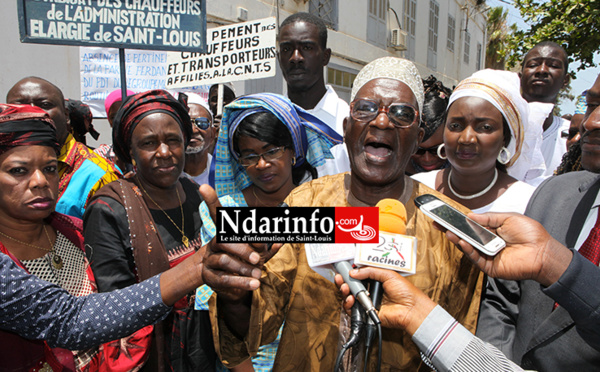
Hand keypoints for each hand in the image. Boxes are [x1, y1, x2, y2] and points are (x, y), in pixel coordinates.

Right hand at [199, 185, 281, 300]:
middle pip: (225, 241)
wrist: (227, 287)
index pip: (217, 216)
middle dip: (243, 249)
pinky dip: (241, 282)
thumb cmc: (244, 264)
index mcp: (226, 234)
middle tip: (258, 259)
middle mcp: (215, 244)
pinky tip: (254, 284)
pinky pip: (224, 279)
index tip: (204, 186)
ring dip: (243, 268)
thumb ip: (267, 248)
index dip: (210, 201)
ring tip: (258, 275)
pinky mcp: (209, 277)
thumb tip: (280, 240)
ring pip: (224, 261)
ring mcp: (210, 260)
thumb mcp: (257, 255)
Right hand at [335, 267, 435, 335]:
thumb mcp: (388, 274)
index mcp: (375, 281)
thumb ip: (370, 271)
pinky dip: (348, 304)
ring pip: (349, 297)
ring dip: (345, 292)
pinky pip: (352, 310)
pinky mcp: (365, 314)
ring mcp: (366, 302)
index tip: (343, 269)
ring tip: (346, 288)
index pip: (358, 276)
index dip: (350, 273)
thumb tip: (353, 271)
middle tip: (340, 278)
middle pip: (351, 286)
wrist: (411, 309)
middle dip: (344, 282)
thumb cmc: (404, 291)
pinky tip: (351, 299)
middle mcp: (369, 291)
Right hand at [447, 212, 572, 285]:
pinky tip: (464, 243)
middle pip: (466, 237)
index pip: (470, 226)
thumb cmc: (531, 235)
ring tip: (449, 232)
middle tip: (440, 224)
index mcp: (492, 231)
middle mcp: (488, 243)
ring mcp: (488, 255)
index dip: (458, 222)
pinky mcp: (490, 267)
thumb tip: (470, 216)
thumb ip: (488, 217)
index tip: (445, 217)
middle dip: (452, 230)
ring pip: (468, 248)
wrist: (543, 252)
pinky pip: (476, 259)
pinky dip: (468, 251)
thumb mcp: (508, 218)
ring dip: (458, 240)